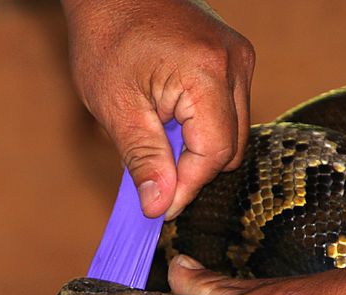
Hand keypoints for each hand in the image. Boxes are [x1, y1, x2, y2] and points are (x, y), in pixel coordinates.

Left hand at [62, 0, 254, 217]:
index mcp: (208, 74)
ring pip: (233, 134)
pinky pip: (229, 112)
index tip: (157, 207)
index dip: (186, 188)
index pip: (213, 154)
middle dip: (192, 170)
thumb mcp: (116, 106)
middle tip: (152, 174)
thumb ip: (143, 159)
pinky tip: (168, 118)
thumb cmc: (106, 36)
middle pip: (230, 148)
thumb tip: (159, 207)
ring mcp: (239, 59)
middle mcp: (235, 64)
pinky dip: (201, 127)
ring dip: (197, 149)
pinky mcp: (234, 59)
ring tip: (156, 137)